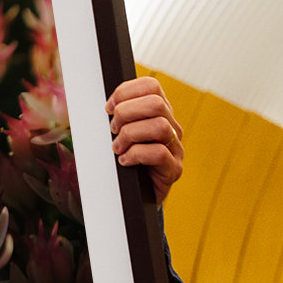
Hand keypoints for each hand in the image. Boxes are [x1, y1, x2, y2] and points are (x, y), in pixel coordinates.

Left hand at [106, 77, 183, 204]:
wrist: (135, 196)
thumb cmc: (125, 160)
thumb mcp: (119, 133)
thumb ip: (117, 116)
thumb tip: (106, 105)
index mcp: (159, 113)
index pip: (150, 86)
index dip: (125, 92)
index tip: (108, 108)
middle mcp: (171, 127)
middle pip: (156, 103)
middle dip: (126, 113)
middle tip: (112, 130)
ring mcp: (176, 148)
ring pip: (159, 126)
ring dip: (130, 135)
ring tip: (117, 148)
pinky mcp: (174, 169)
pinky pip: (159, 153)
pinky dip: (136, 155)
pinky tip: (125, 161)